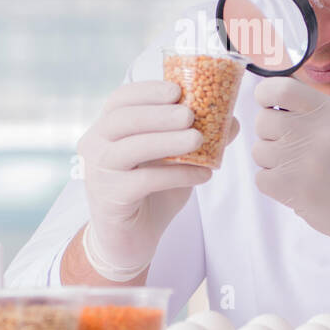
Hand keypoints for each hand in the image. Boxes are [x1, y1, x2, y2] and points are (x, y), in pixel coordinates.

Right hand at [77, 79, 239, 279]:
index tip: (177, 90)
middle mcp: (96, 146)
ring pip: (129, 148)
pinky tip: (201, 175)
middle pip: (122, 120)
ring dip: (166, 141)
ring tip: (198, 139)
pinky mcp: (110, 199)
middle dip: (158, 113)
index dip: (147, 91)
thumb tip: (233, 121)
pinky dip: (175, 175)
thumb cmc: (151, 192)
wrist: (130, 240)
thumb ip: (198, 139)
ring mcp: (99, 173)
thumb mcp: (175, 160)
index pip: (121, 99)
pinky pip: (143, 182)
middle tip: (190, 114)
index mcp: (108, 129)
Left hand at [251, 76, 329, 262]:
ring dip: (272, 161)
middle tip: (290, 146)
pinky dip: (273, 183)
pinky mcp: (291, 188)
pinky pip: (261, 177)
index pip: (279, 89)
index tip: (269, 106)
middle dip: (270, 134)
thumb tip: (269, 96)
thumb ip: (311, 107)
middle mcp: (314, 131)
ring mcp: (301, 160)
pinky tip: (296, 184)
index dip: (265, 95)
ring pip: (259, 150)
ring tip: (298, 168)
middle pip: (263, 121)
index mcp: (328, 111)